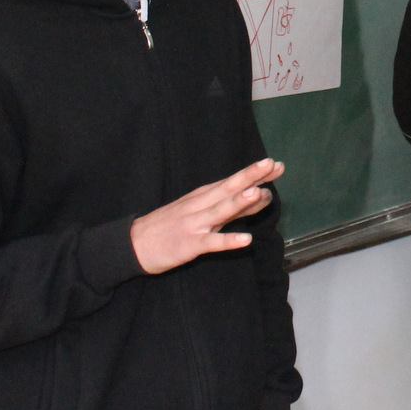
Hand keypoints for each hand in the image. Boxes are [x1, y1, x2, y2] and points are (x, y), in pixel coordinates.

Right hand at [131, 158, 284, 274]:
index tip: (277, 165)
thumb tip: (263, 195)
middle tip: (273, 164)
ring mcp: (195, 224)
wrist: (133, 244)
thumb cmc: (171, 225)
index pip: (233, 182)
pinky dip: (229, 240)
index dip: (255, 174)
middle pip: (229, 188)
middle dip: (251, 176)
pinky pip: (212, 243)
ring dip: (240, 202)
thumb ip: (232, 206)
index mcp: (204, 196)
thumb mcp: (201, 211)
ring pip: (220, 211)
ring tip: (260, 192)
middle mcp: (200, 205)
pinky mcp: (189, 245)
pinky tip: (246, 240)